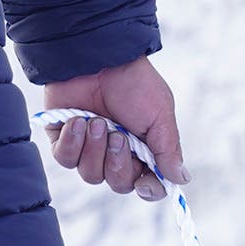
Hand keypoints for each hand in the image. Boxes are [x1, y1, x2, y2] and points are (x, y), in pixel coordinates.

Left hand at [41, 56, 190, 201]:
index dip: (147, 190)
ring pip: (90, 174)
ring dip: (94, 149)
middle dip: (117, 163)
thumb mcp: (160, 113)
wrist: (99, 55)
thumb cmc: (134, 82)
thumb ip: (168, 149)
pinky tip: (79, 120)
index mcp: (143, 149)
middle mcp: (116, 152)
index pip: (147, 185)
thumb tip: (180, 180)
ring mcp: (88, 147)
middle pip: (118, 183)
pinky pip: (65, 158)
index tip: (145, 183)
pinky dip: (72, 142)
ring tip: (97, 120)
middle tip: (118, 135)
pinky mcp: (63, 138)